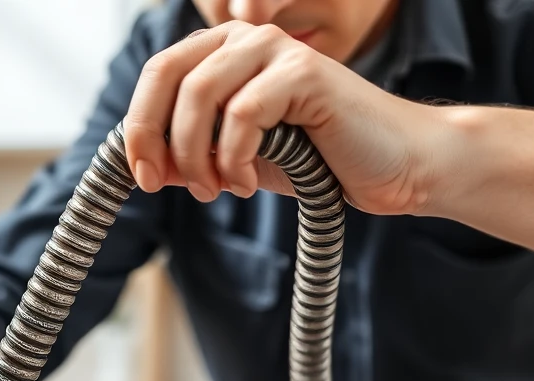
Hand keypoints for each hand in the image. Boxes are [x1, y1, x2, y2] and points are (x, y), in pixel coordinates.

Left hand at [123, 20, 451, 216]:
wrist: (395, 167)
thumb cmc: (320, 161)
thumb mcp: (239, 161)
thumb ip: (193, 156)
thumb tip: (143, 165)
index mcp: (225, 52)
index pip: (158, 74)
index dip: (138, 126)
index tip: (142, 177)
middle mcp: (247, 38)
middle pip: (166, 74)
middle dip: (152, 135)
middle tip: (160, 182)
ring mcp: (277, 48)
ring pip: (199, 94)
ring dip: (195, 153)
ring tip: (216, 189)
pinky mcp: (304, 71)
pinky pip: (242, 113)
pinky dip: (233, 158)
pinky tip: (246, 184)